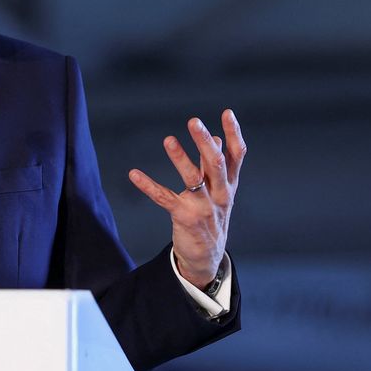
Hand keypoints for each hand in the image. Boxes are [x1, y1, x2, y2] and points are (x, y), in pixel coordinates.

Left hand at [128, 109, 244, 287]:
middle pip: (216, 164)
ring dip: (180, 158)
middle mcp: (220, 194)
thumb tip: (216, 137)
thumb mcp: (220, 191)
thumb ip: (217, 166)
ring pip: (192, 178)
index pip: (236, 156)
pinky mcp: (184, 217)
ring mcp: (203, 206)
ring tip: (168, 140)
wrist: (207, 257)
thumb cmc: (212, 217)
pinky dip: (148, 185)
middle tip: (193, 121)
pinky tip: (134, 174)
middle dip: (204, 142)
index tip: (227, 112)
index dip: (233, 134)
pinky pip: (164, 198)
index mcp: (229, 185)